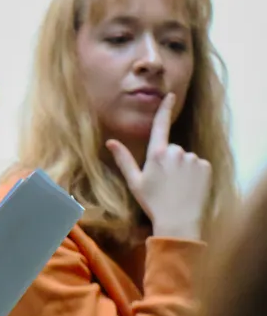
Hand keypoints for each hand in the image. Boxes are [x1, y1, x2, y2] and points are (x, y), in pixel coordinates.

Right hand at [106, 91, 211, 240]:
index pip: (160, 125)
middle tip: (163, 181)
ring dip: (181, 168)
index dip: (165, 109)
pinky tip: (188, 187)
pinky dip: (194, 173)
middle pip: (171, 148)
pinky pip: (198, 165)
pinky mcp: (205, 166)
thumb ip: (124, 159)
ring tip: (176, 187)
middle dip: (168, 160)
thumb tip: (110, 142)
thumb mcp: (134, 182)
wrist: (179, 220)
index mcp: (157, 154)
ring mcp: (192, 158)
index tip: (171, 95)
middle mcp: (176, 152)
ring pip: (185, 158)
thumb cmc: (153, 202)